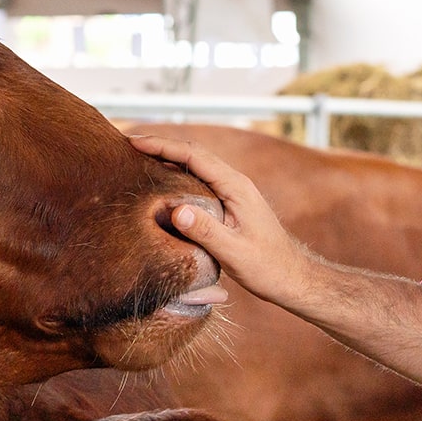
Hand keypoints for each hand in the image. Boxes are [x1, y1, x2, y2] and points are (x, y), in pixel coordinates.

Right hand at [131, 135, 319, 307]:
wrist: (292, 277)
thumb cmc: (267, 267)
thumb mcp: (234, 252)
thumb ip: (206, 231)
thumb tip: (175, 210)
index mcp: (236, 187)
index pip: (194, 156)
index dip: (162, 146)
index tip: (135, 143)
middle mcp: (235, 183)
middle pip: (193, 155)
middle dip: (161, 147)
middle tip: (129, 146)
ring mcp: (234, 192)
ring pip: (196, 167)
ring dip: (169, 160)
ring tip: (139, 161)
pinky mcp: (231, 204)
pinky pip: (200, 182)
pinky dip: (178, 178)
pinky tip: (163, 187)